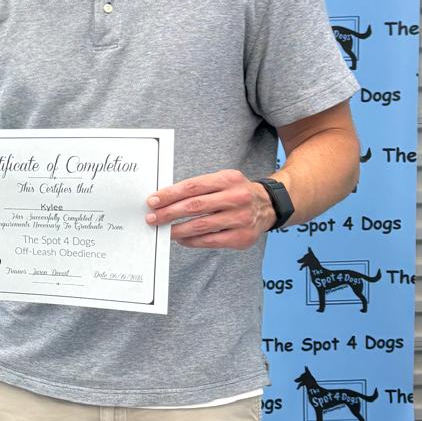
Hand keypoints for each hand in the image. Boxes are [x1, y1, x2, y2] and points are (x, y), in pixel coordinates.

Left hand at [145, 169, 274, 249]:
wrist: (269, 205)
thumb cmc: (237, 192)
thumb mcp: (223, 180)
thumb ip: (198, 187)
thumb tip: (166, 199)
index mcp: (228, 179)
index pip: (193, 186)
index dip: (170, 194)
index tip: (153, 200)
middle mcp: (236, 198)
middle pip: (195, 206)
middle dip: (169, 213)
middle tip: (152, 218)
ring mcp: (241, 219)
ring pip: (200, 226)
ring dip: (177, 229)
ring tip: (164, 230)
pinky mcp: (242, 237)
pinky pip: (210, 241)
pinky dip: (192, 241)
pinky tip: (181, 239)